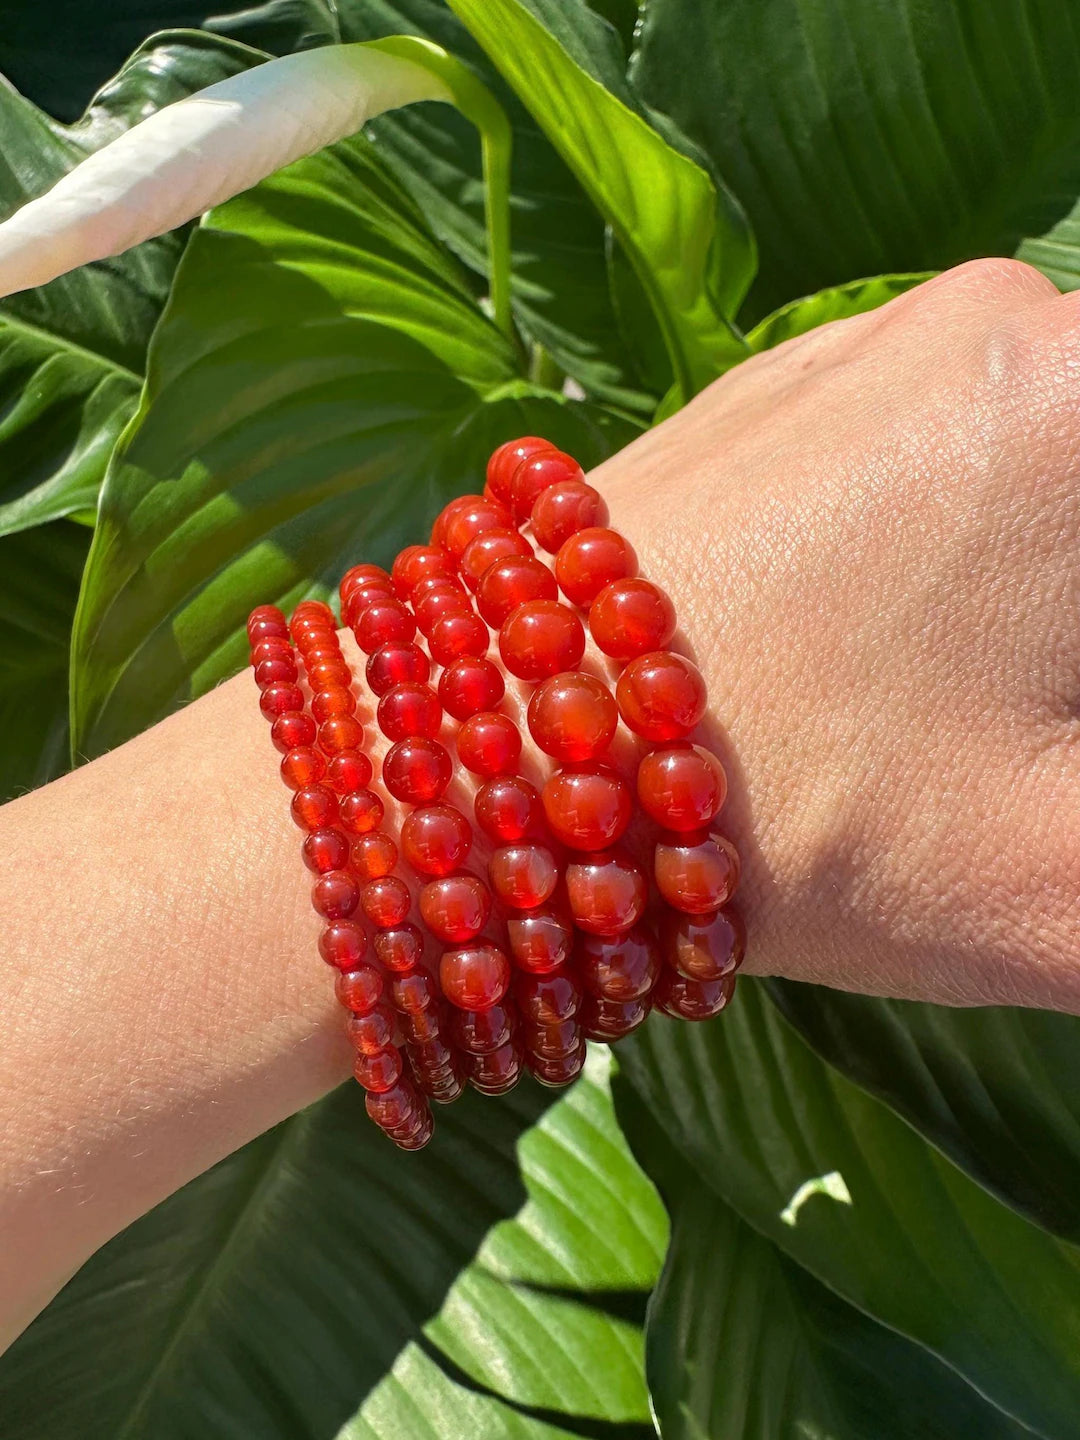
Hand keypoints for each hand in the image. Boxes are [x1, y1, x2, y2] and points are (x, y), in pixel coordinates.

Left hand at [601, 258, 1079, 1011]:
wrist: (501, 761)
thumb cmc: (792, 816)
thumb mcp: (1060, 882)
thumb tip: (1079, 790)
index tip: (1043, 746)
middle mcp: (984, 322)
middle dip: (1063, 640)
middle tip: (1014, 743)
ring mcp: (863, 343)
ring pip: (1037, 468)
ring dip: (1031, 600)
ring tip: (965, 715)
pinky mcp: (777, 391)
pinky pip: (936, 455)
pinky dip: (966, 550)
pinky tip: (904, 662)